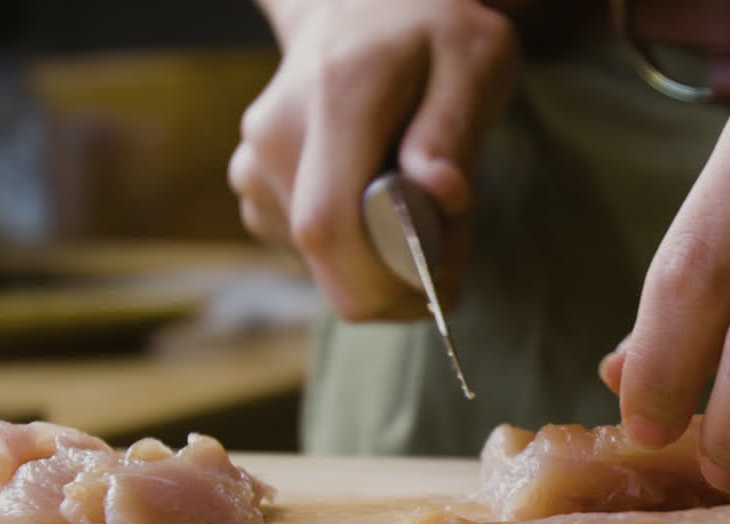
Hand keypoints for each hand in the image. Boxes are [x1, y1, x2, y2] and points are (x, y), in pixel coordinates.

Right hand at [228, 0, 516, 319]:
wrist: (358, 4)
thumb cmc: (430, 31)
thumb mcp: (475, 59)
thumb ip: (454, 128)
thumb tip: (442, 194)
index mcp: (334, 98)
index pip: (329, 226)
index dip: (383, 282)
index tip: (441, 289)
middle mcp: (275, 136)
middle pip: (325, 256)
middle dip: (393, 282)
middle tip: (448, 252)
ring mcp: (254, 165)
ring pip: (322, 261)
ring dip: (381, 259)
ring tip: (420, 201)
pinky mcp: (254, 190)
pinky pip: (312, 251)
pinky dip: (358, 247)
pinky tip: (382, 199)